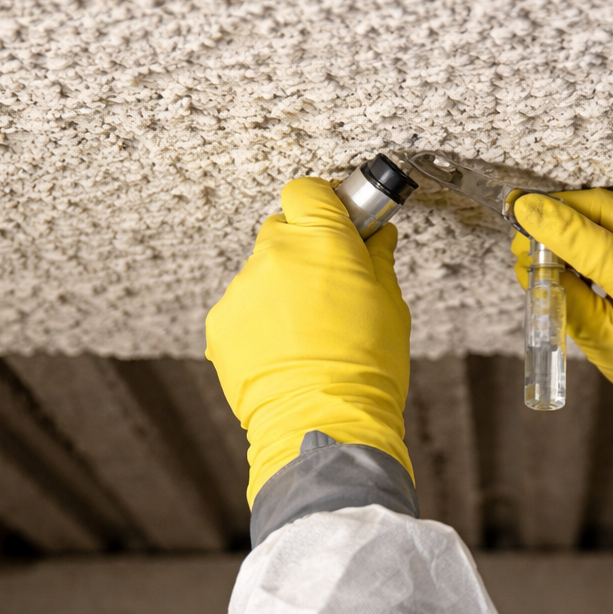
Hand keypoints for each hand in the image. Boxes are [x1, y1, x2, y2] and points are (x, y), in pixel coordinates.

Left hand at [206, 177, 411, 504]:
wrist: (323, 423)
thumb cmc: (367, 367)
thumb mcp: (391, 307)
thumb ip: (377, 262)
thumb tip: (377, 237)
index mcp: (323, 241)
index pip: (308, 190)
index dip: (323, 205)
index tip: (339, 225)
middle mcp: (275, 253)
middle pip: (282, 231)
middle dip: (304, 251)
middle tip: (331, 289)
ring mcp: (243, 288)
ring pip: (262, 273)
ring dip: (281, 291)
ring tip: (308, 336)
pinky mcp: (221, 321)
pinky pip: (244, 308)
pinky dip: (261, 323)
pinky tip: (286, 354)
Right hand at [512, 190, 612, 473]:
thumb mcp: (603, 341)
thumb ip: (564, 296)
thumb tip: (528, 262)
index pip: (592, 240)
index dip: (549, 223)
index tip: (516, 209)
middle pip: (601, 208)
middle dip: (556, 216)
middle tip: (522, 232)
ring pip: (611, 207)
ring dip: (574, 219)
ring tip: (543, 246)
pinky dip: (595, 224)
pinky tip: (575, 248)